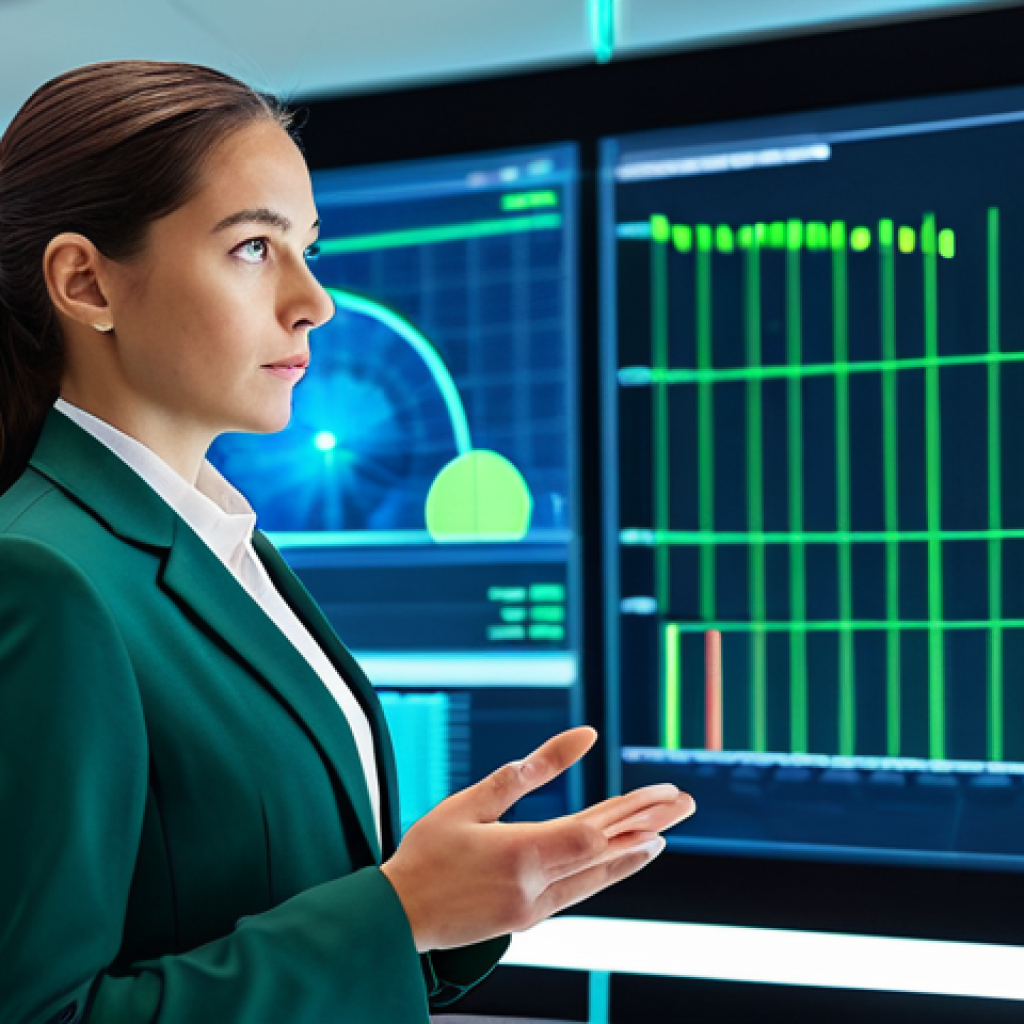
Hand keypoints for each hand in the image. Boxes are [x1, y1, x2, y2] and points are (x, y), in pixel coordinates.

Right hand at [380, 726, 694, 951]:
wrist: (395, 916)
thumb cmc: (427, 853)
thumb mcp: (470, 802)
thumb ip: (527, 772)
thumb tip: (578, 738)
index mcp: (520, 855)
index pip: (594, 833)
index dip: (634, 814)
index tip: (665, 794)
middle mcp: (534, 888)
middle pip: (605, 853)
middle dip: (648, 826)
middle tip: (684, 804)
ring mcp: (532, 909)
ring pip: (596, 878)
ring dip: (633, 853)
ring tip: (663, 834)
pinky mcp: (526, 920)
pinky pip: (577, 893)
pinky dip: (604, 873)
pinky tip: (616, 861)